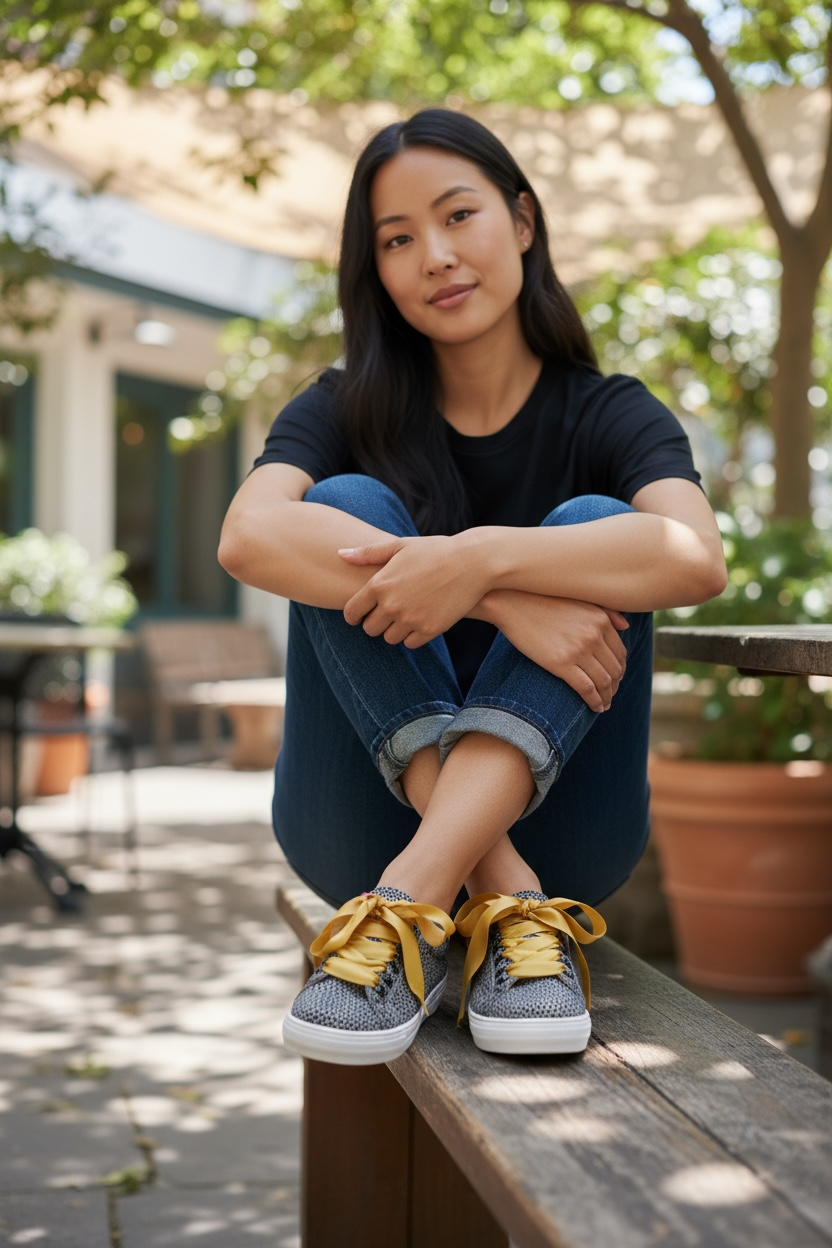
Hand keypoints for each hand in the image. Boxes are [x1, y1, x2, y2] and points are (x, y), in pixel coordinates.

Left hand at [340, 534, 486, 646]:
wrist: (472, 562)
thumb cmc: (435, 550)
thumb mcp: (400, 546)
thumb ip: (368, 553)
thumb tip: (340, 554)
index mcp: (379, 584)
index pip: (352, 612)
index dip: (354, 615)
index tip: (361, 613)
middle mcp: (391, 605)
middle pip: (369, 629)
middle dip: (375, 622)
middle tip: (387, 613)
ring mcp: (410, 619)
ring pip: (389, 638)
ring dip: (394, 630)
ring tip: (405, 615)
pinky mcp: (429, 630)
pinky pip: (410, 643)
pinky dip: (413, 635)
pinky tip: (420, 620)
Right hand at [484, 590, 628, 711]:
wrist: (512, 602)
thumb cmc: (542, 600)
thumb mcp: (579, 600)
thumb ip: (606, 612)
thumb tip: (626, 627)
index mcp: (600, 620)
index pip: (620, 653)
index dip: (620, 670)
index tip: (615, 679)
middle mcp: (594, 635)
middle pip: (614, 669)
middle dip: (615, 686)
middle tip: (610, 695)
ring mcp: (578, 650)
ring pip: (603, 681)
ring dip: (607, 696)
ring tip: (604, 704)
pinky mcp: (561, 663)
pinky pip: (587, 689)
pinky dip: (595, 701)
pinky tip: (596, 707)